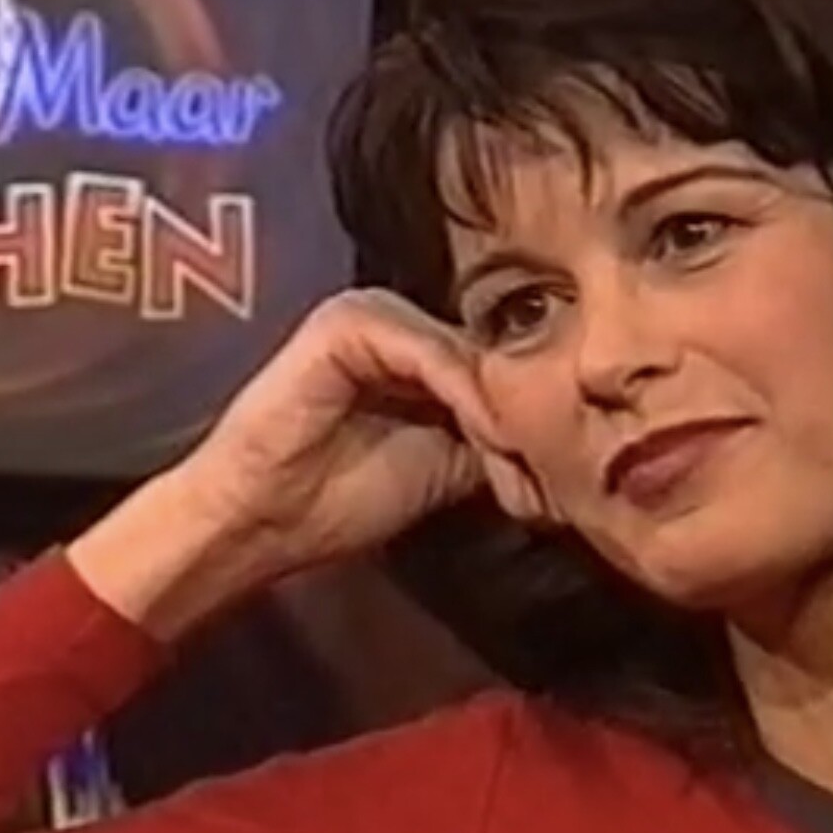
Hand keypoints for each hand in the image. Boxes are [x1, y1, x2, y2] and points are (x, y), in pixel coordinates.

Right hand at [179, 288, 545, 570]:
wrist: (263, 520)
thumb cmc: (340, 499)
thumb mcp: (447, 467)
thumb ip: (494, 438)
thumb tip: (569, 439)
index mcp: (422, 350)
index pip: (502, 364)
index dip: (538, 413)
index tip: (569, 469)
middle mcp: (402, 321)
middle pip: (493, 352)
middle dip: (527, 411)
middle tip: (560, 468)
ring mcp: (373, 313)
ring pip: (469, 353)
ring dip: (502, 407)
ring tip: (522, 459)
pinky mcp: (347, 321)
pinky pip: (430, 351)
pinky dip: (465, 394)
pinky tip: (484, 435)